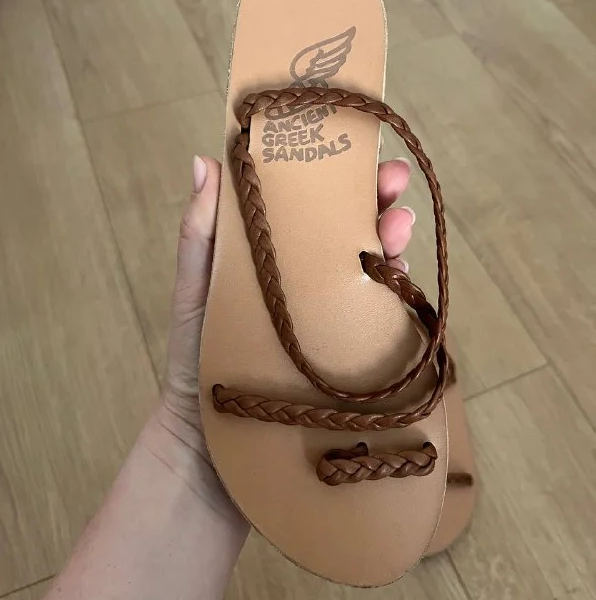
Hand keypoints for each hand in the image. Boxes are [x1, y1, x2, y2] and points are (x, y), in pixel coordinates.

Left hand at [144, 155, 415, 515]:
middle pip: (347, 233)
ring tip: (399, 226)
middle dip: (374, 201)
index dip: (331, 177)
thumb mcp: (197, 292)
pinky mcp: (349, 356)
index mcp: (273, 262)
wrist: (210, 448)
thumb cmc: (195, 362)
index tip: (351, 150)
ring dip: (391, 240)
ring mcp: (331, 319)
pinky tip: (404, 276)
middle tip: (392, 181)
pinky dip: (397, 294)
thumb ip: (200, 234)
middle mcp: (306, 285)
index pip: (307, 210)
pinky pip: (381, 319)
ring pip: (372, 269)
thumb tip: (204, 162)